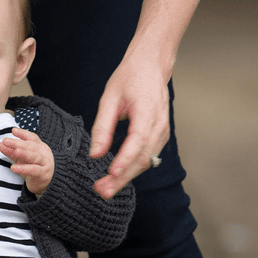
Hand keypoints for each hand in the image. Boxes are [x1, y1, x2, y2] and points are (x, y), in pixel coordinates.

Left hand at [0, 128, 54, 195]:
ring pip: (34, 157)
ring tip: (15, 151)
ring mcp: (44, 163)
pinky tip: (13, 167)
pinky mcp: (43, 174)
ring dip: (24, 153)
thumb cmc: (34, 169)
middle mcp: (43, 153)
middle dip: (17, 143)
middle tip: (5, 141)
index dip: (23, 134)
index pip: (32, 138)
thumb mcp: (22, 159)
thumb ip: (12, 152)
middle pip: (30, 146)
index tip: (13, 131)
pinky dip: (23, 168)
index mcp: (39, 147)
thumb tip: (1, 144)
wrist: (47, 184)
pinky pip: (33, 170)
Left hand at [89, 54, 169, 199]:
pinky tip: (117, 177)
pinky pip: (148, 157)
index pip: (138, 140)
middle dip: (122, 178)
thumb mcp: (109, 99)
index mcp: (147, 111)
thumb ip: (102, 128)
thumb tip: (95, 154)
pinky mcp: (160, 137)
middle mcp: (160, 125)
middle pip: (143, 158)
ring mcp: (163, 132)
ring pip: (146, 162)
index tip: (112, 173)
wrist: (152, 66)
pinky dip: (132, 169)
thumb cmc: (130, 78)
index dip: (125, 159)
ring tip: (105, 188)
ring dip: (126, 177)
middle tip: (101, 191)